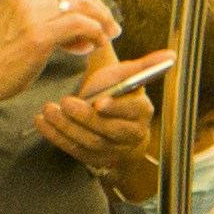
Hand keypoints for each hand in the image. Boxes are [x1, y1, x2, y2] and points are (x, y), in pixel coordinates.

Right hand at [0, 0, 117, 101]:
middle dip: (99, 10)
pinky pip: (80, 25)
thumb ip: (46, 17)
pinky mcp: (39, 34)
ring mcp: (32, 13)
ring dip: (101, 21)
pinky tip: (97, 45)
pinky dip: (95, 33)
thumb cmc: (1, 57)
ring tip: (107, 38)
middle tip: (112, 28)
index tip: (100, 18)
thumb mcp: (20, 25)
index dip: (88, 1)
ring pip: (81, 6)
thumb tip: (82, 24)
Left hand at [37, 70, 161, 194]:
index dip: (116, 108)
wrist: (106, 113)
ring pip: (90, 142)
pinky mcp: (94, 158)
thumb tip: (172, 55)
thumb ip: (143, 64)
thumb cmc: (115, 88)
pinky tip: (41, 123)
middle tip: (64, 102)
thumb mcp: (126, 73)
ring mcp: (112, 150)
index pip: (131, 112)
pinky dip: (56, 138)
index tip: (99, 101)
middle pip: (108, 130)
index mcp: (142, 111)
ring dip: (66, 128)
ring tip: (48, 110)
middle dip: (85, 118)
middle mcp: (131, 134)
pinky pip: (74, 151)